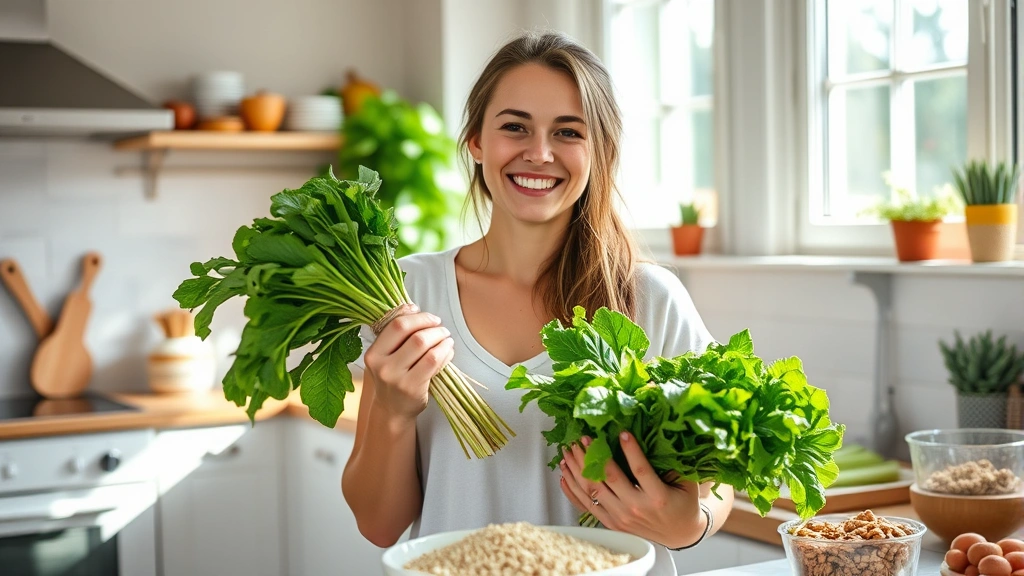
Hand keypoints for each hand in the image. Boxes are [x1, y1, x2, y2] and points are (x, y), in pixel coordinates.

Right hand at [362, 304, 452, 421]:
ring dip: (441, 338)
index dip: (417, 317)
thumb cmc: (394, 377)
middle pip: (413, 335)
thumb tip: (412, 306)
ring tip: (447, 338)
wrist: (392, 410)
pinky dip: (445, 352)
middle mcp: (382, 365)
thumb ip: (396, 332)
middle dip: (432, 326)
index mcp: (373, 353)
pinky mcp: (412, 388)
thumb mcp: (387, 355)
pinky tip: (448, 350)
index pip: (396, 325)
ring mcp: (397, 378)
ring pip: (425, 346)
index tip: (430, 317)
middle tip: (441, 328)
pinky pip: (434, 361)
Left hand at [559, 431, 706, 548]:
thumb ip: (676, 464)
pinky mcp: (611, 523)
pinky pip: (586, 505)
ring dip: (578, 468)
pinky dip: (572, 489)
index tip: (622, 433)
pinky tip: (564, 473)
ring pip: (593, 490)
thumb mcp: (686, 484)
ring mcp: (621, 517)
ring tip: (569, 450)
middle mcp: (636, 508)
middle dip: (594, 455)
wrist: (679, 534)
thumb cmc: (683, 504)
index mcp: (657, 496)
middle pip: (609, 478)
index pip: (640, 470)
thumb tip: (662, 435)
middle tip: (584, 437)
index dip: (631, 451)